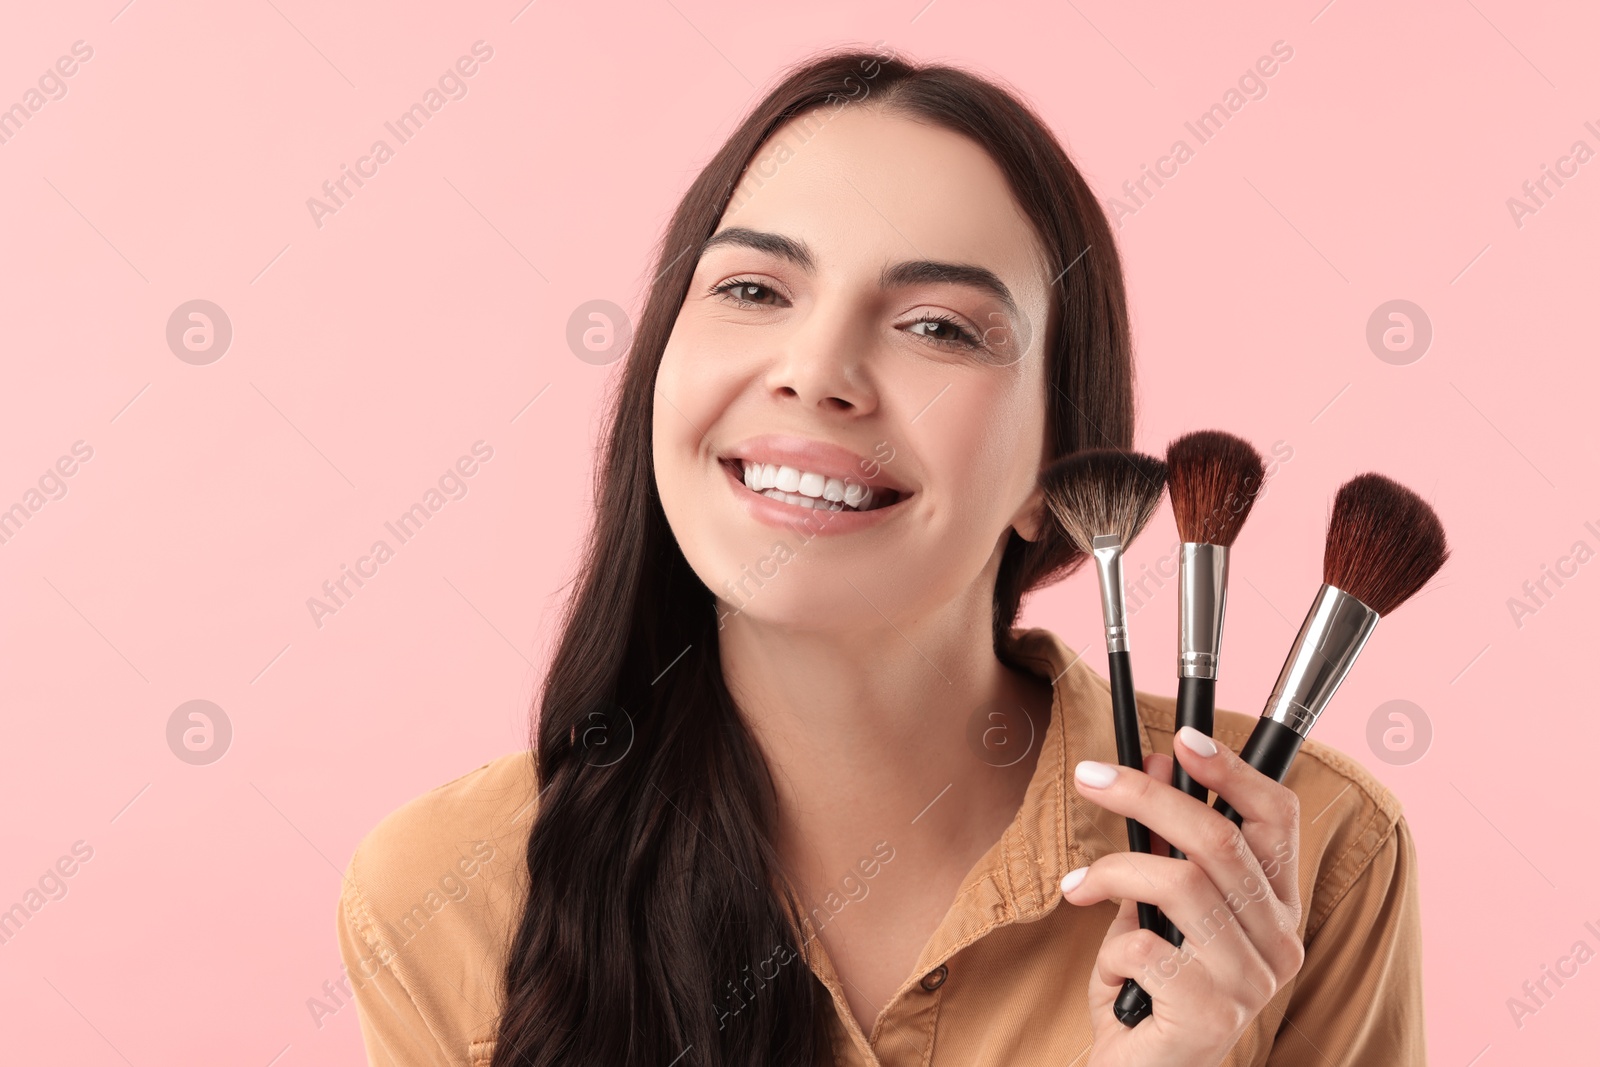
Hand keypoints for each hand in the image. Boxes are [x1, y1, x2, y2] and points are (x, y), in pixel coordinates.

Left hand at [1058, 725, 1305, 1066]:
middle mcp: (1280, 942)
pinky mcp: (1212, 1016)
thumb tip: (1155, 762)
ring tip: (1079, 886)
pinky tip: (1110, 969)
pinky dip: (1113, 946)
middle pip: (1220, 839)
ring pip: (1181, 884)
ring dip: (1115, 871)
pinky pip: (1147, 946)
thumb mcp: (1154, 905)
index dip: (1234, 771)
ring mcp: (1252, 982)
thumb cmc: (1148, 989)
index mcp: (1276, 907)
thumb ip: (1163, 843)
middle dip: (1146, 795)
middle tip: (1089, 777)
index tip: (1183, 738)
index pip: (1278, 819)